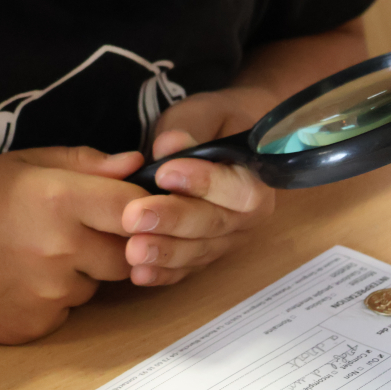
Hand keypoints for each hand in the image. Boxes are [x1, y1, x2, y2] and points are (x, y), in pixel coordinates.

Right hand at [0, 147, 147, 343]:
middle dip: (117, 242)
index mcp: (61, 199)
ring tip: (38, 253)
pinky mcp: (37, 326)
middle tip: (80, 230)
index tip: (129, 206)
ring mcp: (51, 293)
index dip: (140, 206)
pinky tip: (21, 280)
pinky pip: (69, 311)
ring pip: (98, 284)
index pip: (137, 207)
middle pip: (130, 253)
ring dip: (83, 272)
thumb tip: (135, 163)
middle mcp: (62, 249)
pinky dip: (56, 298)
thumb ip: (85, 162)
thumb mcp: (23, 165)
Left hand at [121, 88, 276, 285]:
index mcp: (257, 177)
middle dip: (175, 221)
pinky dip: (163, 274)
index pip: (239, 188)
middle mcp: (247, 215)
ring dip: (166, 253)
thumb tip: (169, 145)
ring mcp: (227, 239)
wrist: (218, 140)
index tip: (165, 173)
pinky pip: (188, 270)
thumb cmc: (210, 125)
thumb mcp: (200, 115)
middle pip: (216, 224)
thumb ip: (188, 128)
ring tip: (133, 250)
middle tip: (134, 216)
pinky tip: (139, 274)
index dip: (204, 183)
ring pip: (201, 251)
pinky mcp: (204, 255)